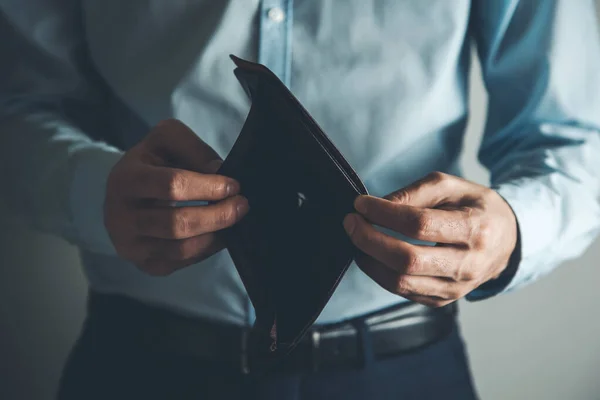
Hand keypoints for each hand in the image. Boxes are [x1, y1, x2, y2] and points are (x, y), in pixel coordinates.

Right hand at [104, 119, 248, 275]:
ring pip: (180, 249)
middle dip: (217, 215)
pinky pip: (180, 263)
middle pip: (176, 224)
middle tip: (242, 206)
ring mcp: (129, 245)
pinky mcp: (143, 264)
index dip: (207, 187)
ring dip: (215, 236)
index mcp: (125, 179)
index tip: (234, 185)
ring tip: (235, 221)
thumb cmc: (152, 162)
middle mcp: (120, 217)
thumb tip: (218, 172)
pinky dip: (206, 251)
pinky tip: (219, 235)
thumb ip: (193, 148)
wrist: (126, 191)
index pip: (171, 186)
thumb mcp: (167, 138)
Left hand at [343, 172, 516, 306]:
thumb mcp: (451, 186)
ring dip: (369, 259)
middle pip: (407, 260)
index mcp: (476, 229)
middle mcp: (468, 264)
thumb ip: (414, 193)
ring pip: (400, 282)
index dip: (384, 214)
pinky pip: (403, 292)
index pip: (419, 225)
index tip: (361, 203)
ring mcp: (456, 288)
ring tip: (356, 238)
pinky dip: (379, 273)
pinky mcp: (443, 300)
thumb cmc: (475, 207)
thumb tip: (376, 206)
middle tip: (351, 222)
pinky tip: (372, 255)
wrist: (506, 240)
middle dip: (369, 240)